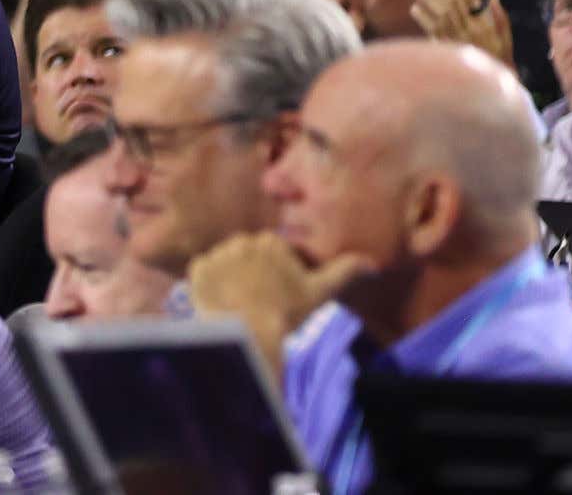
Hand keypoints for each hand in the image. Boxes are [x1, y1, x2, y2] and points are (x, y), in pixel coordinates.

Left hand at [188, 231, 370, 374]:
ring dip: (230, 280)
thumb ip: (345, 272)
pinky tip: (221, 302)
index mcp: (270, 242)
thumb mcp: (321, 292)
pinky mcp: (197, 270)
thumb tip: (374, 263)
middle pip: (247, 258)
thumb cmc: (288, 312)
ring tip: (239, 305)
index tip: (279, 295)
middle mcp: (241, 240)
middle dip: (251, 275)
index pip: (271, 254)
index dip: (276, 275)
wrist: (251, 331)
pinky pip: (202, 274)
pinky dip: (209, 286)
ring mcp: (217, 254)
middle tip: (259, 302)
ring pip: (225, 266)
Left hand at [410, 0, 513, 67]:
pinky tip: (414, 8)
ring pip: (438, 14)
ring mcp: (454, 40)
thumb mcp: (506, 38)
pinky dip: (422, 18)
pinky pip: (430, 30)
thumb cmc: (499, 58)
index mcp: (483, 26)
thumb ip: (500, 18)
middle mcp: (467, 31)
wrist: (490, 85)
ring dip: (427, 0)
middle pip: (450, 3)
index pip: (467, 0)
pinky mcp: (443, 49)